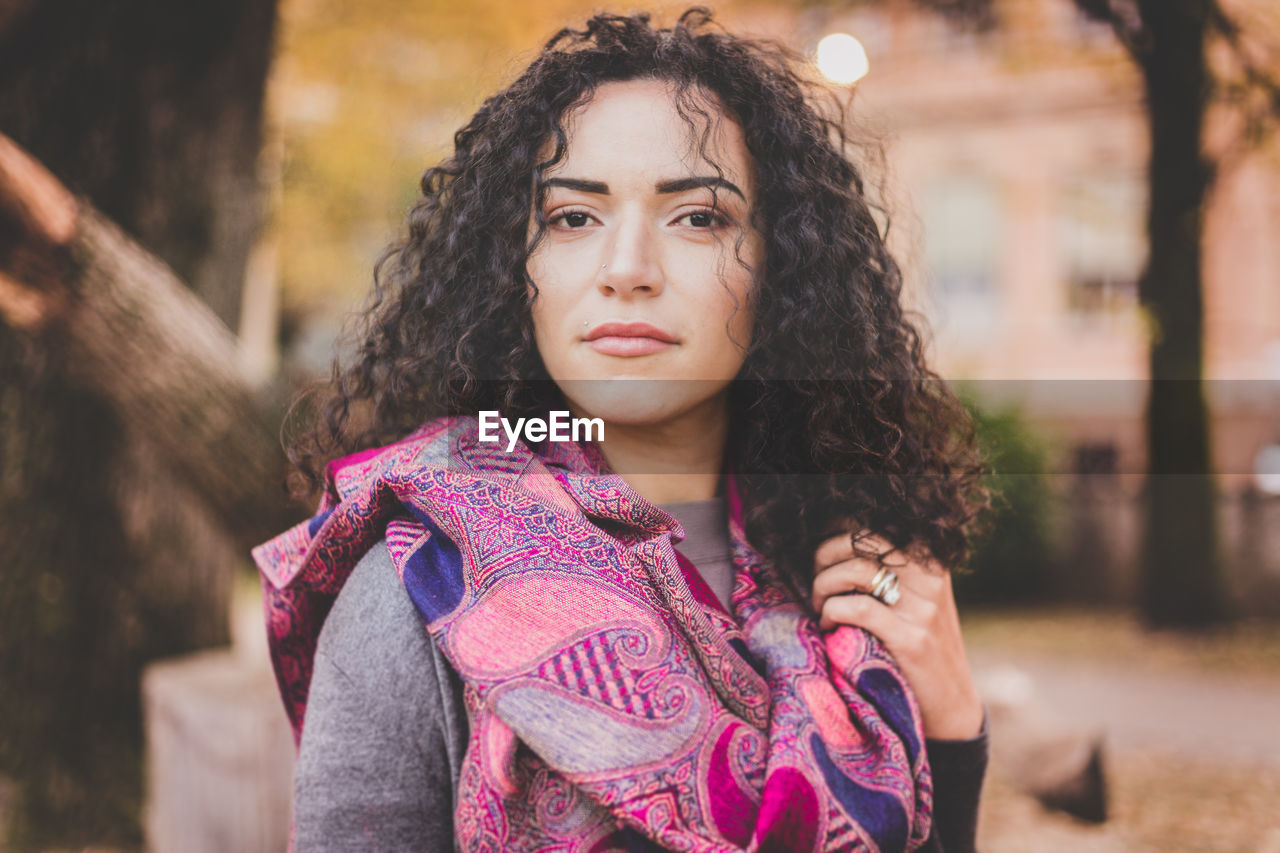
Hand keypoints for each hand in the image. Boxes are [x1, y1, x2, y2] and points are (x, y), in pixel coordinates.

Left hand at [811, 530, 983, 740]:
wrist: (951, 706)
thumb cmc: (921, 648)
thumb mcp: (917, 601)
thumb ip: (890, 571)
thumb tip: (833, 542)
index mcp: (931, 562)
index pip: (876, 525)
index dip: (839, 535)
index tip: (824, 558)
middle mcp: (931, 578)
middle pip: (863, 538)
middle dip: (825, 555)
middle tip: (816, 581)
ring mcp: (923, 608)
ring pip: (856, 570)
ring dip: (823, 585)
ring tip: (819, 606)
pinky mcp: (912, 639)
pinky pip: (858, 608)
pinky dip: (832, 611)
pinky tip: (828, 625)